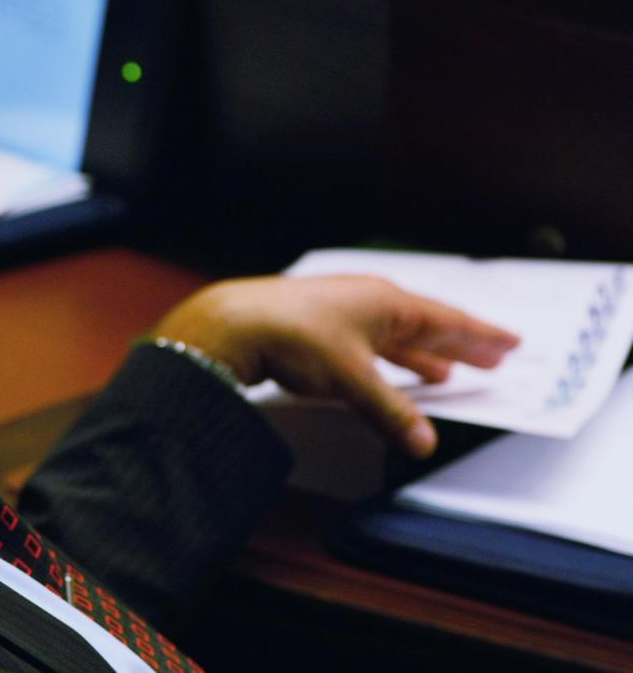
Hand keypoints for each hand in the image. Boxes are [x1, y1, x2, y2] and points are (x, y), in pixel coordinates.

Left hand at [153, 275, 520, 457]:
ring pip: (395, 340)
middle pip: (426, 328)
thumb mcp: (351, 378)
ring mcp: (342, 315)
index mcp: (387, 303)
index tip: (510, 342)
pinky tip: (389, 376)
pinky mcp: (319, 332)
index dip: (480, 336)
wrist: (234, 323)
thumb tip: (424, 443)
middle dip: (459, 346)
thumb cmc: (293, 335)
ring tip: (445, 374)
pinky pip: (368, 349)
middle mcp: (368, 303)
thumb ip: (390, 411)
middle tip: (492, 360)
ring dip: (421, 357)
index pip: (447, 320)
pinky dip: (387, 364)